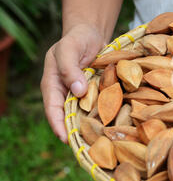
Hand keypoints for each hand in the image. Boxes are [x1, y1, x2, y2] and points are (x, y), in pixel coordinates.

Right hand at [40, 25, 104, 142]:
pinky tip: (113, 125)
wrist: (91, 34)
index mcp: (53, 84)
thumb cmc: (77, 39)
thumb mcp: (69, 49)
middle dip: (76, 132)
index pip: (52, 109)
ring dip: (91, 127)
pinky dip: (103, 115)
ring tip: (101, 142)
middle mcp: (66, 93)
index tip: (66, 138)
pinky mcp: (95, 93)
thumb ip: (70, 68)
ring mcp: (81, 94)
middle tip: (87, 147)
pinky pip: (98, 107)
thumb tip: (78, 91)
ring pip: (84, 114)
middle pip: (68, 117)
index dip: (58, 125)